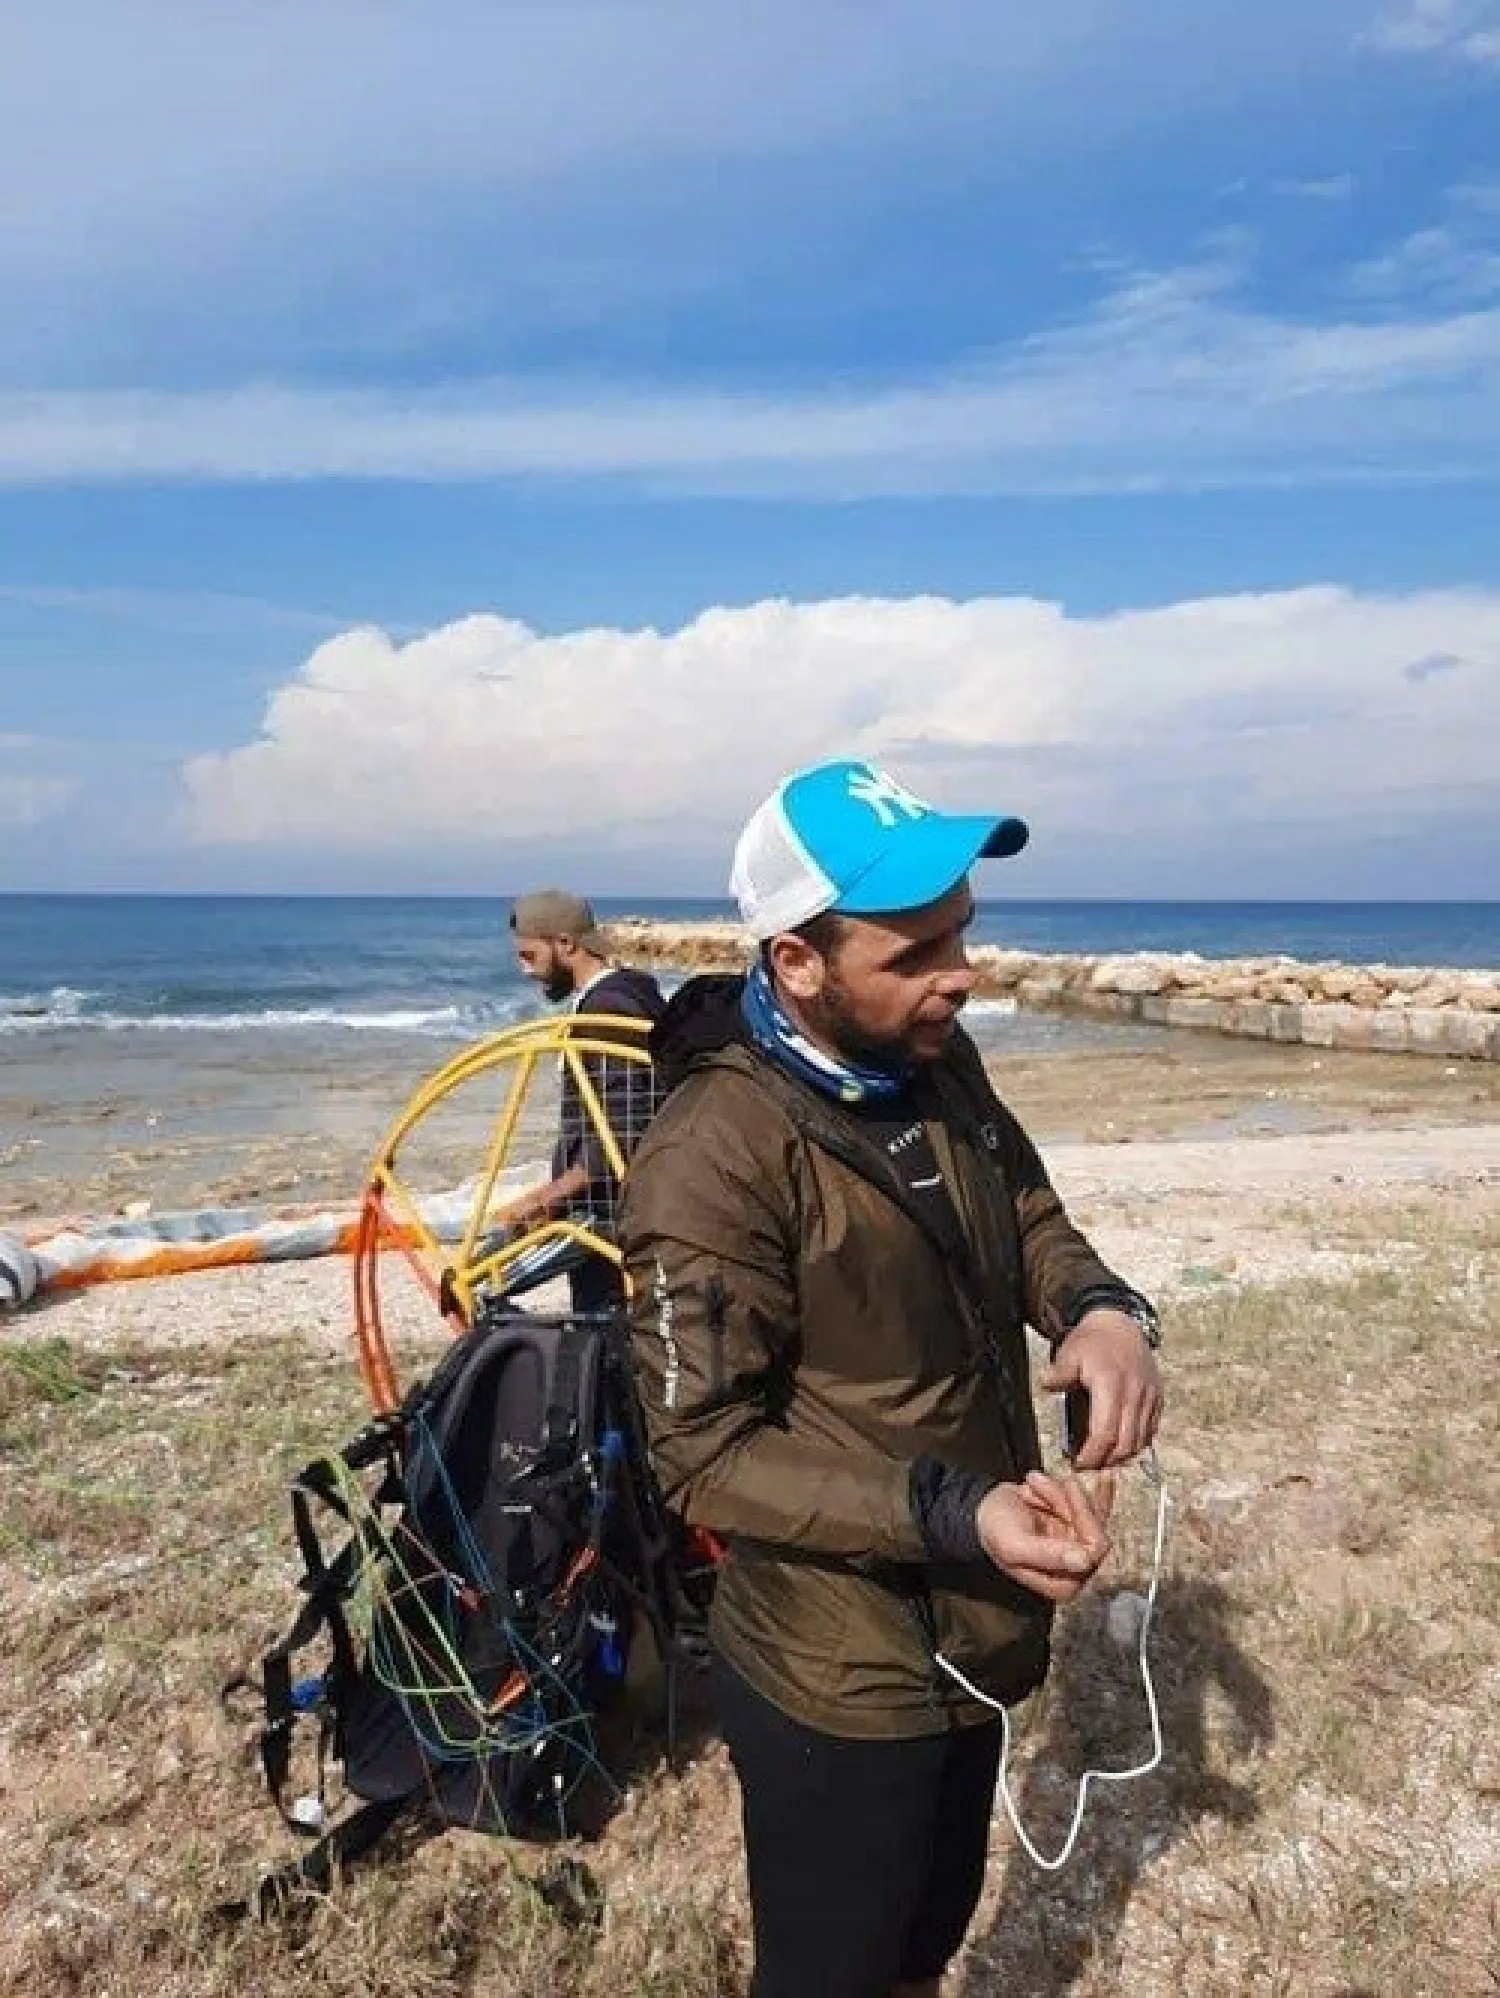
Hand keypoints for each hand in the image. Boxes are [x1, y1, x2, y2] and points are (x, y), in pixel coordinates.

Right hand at [975, 1471, 1114, 1603]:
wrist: (982, 1512)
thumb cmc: (995, 1532)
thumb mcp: (1015, 1544)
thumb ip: (1048, 1555)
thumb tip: (1084, 1561)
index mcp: (1063, 1583)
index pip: (1094, 1551)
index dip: (1084, 1517)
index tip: (1066, 1489)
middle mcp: (1076, 1567)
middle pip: (1093, 1525)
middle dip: (1064, 1498)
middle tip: (1036, 1481)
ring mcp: (1077, 1544)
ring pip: (1088, 1509)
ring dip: (1057, 1490)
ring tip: (1030, 1483)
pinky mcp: (1076, 1524)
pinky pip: (1089, 1503)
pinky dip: (1073, 1487)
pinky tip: (1097, 1475)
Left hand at [1040, 1309, 1162, 1470]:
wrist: (1119, 1325)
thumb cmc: (1091, 1342)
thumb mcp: (1069, 1353)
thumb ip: (1059, 1373)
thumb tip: (1046, 1385)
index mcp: (1111, 1384)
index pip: (1105, 1433)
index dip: (1092, 1456)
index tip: (1078, 1464)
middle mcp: (1135, 1394)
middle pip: (1125, 1444)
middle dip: (1106, 1462)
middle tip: (1088, 1467)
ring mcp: (1150, 1397)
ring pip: (1141, 1441)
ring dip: (1122, 1456)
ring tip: (1102, 1458)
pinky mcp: (1158, 1398)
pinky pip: (1151, 1431)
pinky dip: (1137, 1443)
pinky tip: (1120, 1444)